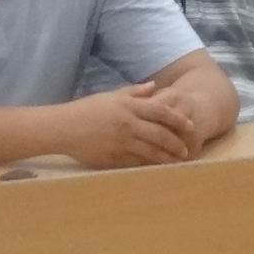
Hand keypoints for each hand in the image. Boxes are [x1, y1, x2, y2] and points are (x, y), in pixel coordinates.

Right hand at [51, 85, 196, 168]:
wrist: (63, 128)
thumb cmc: (87, 109)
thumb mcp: (111, 96)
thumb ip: (135, 92)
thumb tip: (155, 86)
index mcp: (128, 107)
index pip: (160, 112)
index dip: (178, 119)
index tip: (190, 125)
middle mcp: (127, 124)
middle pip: (159, 134)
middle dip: (176, 142)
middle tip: (187, 149)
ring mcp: (119, 143)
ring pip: (149, 151)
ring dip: (165, 156)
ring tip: (177, 160)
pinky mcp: (111, 157)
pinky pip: (134, 162)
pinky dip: (147, 164)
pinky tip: (156, 166)